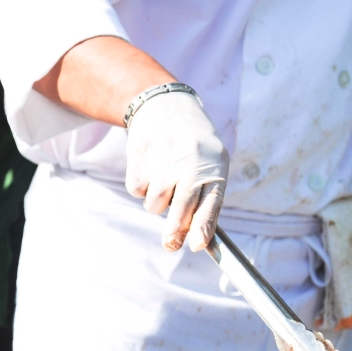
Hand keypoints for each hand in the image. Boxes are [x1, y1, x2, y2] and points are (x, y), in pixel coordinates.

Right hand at [124, 91, 228, 251]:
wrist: (164, 105)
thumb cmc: (192, 145)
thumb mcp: (210, 163)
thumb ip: (206, 198)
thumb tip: (198, 240)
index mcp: (215, 165)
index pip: (211, 202)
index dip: (203, 226)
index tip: (196, 245)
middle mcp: (190, 161)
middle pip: (182, 208)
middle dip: (175, 232)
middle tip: (170, 245)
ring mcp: (163, 159)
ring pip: (155, 204)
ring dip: (156, 202)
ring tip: (164, 180)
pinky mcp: (140, 156)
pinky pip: (136, 190)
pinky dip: (141, 187)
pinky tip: (150, 168)